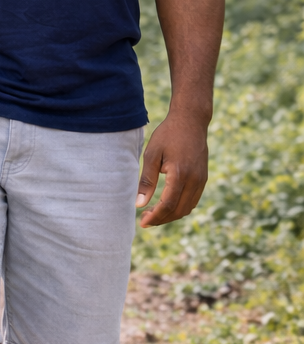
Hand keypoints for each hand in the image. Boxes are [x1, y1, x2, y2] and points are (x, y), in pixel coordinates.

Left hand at [136, 110, 209, 226]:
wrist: (191, 120)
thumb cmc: (168, 135)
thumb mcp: (152, 155)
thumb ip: (146, 181)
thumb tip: (139, 204)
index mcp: (180, 174)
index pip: (167, 205)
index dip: (155, 217)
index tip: (142, 222)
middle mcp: (194, 180)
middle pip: (178, 210)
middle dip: (162, 219)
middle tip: (146, 219)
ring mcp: (201, 179)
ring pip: (187, 208)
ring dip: (171, 215)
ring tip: (154, 213)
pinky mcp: (203, 178)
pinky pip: (193, 200)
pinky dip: (180, 207)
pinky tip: (167, 204)